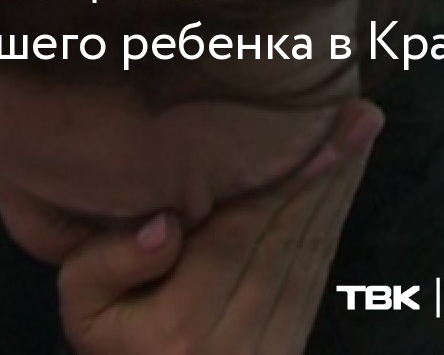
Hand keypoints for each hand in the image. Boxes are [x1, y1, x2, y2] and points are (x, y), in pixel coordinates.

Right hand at [57, 100, 383, 354]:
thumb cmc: (113, 338)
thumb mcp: (83, 306)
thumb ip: (108, 263)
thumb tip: (164, 223)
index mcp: (179, 326)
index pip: (235, 236)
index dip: (280, 181)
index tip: (317, 131)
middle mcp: (234, 341)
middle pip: (285, 238)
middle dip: (325, 171)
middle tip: (358, 112)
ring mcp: (269, 347)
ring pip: (310, 253)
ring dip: (339, 188)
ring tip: (360, 130)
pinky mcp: (290, 343)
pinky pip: (317, 273)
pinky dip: (333, 219)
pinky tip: (344, 178)